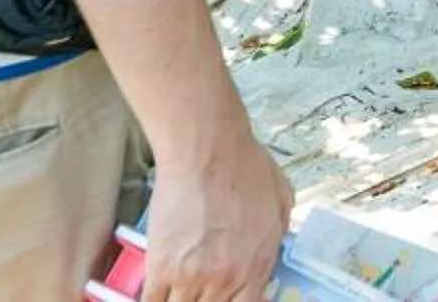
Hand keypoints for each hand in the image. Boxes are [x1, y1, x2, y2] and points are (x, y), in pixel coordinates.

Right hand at [141, 128, 290, 301]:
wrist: (207, 151)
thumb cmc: (245, 167)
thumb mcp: (282, 201)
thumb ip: (280, 232)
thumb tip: (273, 247)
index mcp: (258, 266)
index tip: (228, 298)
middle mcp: (226, 279)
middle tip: (202, 288)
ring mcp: (192, 276)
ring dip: (182, 300)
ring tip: (181, 286)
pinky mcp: (161, 267)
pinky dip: (155, 301)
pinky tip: (158, 292)